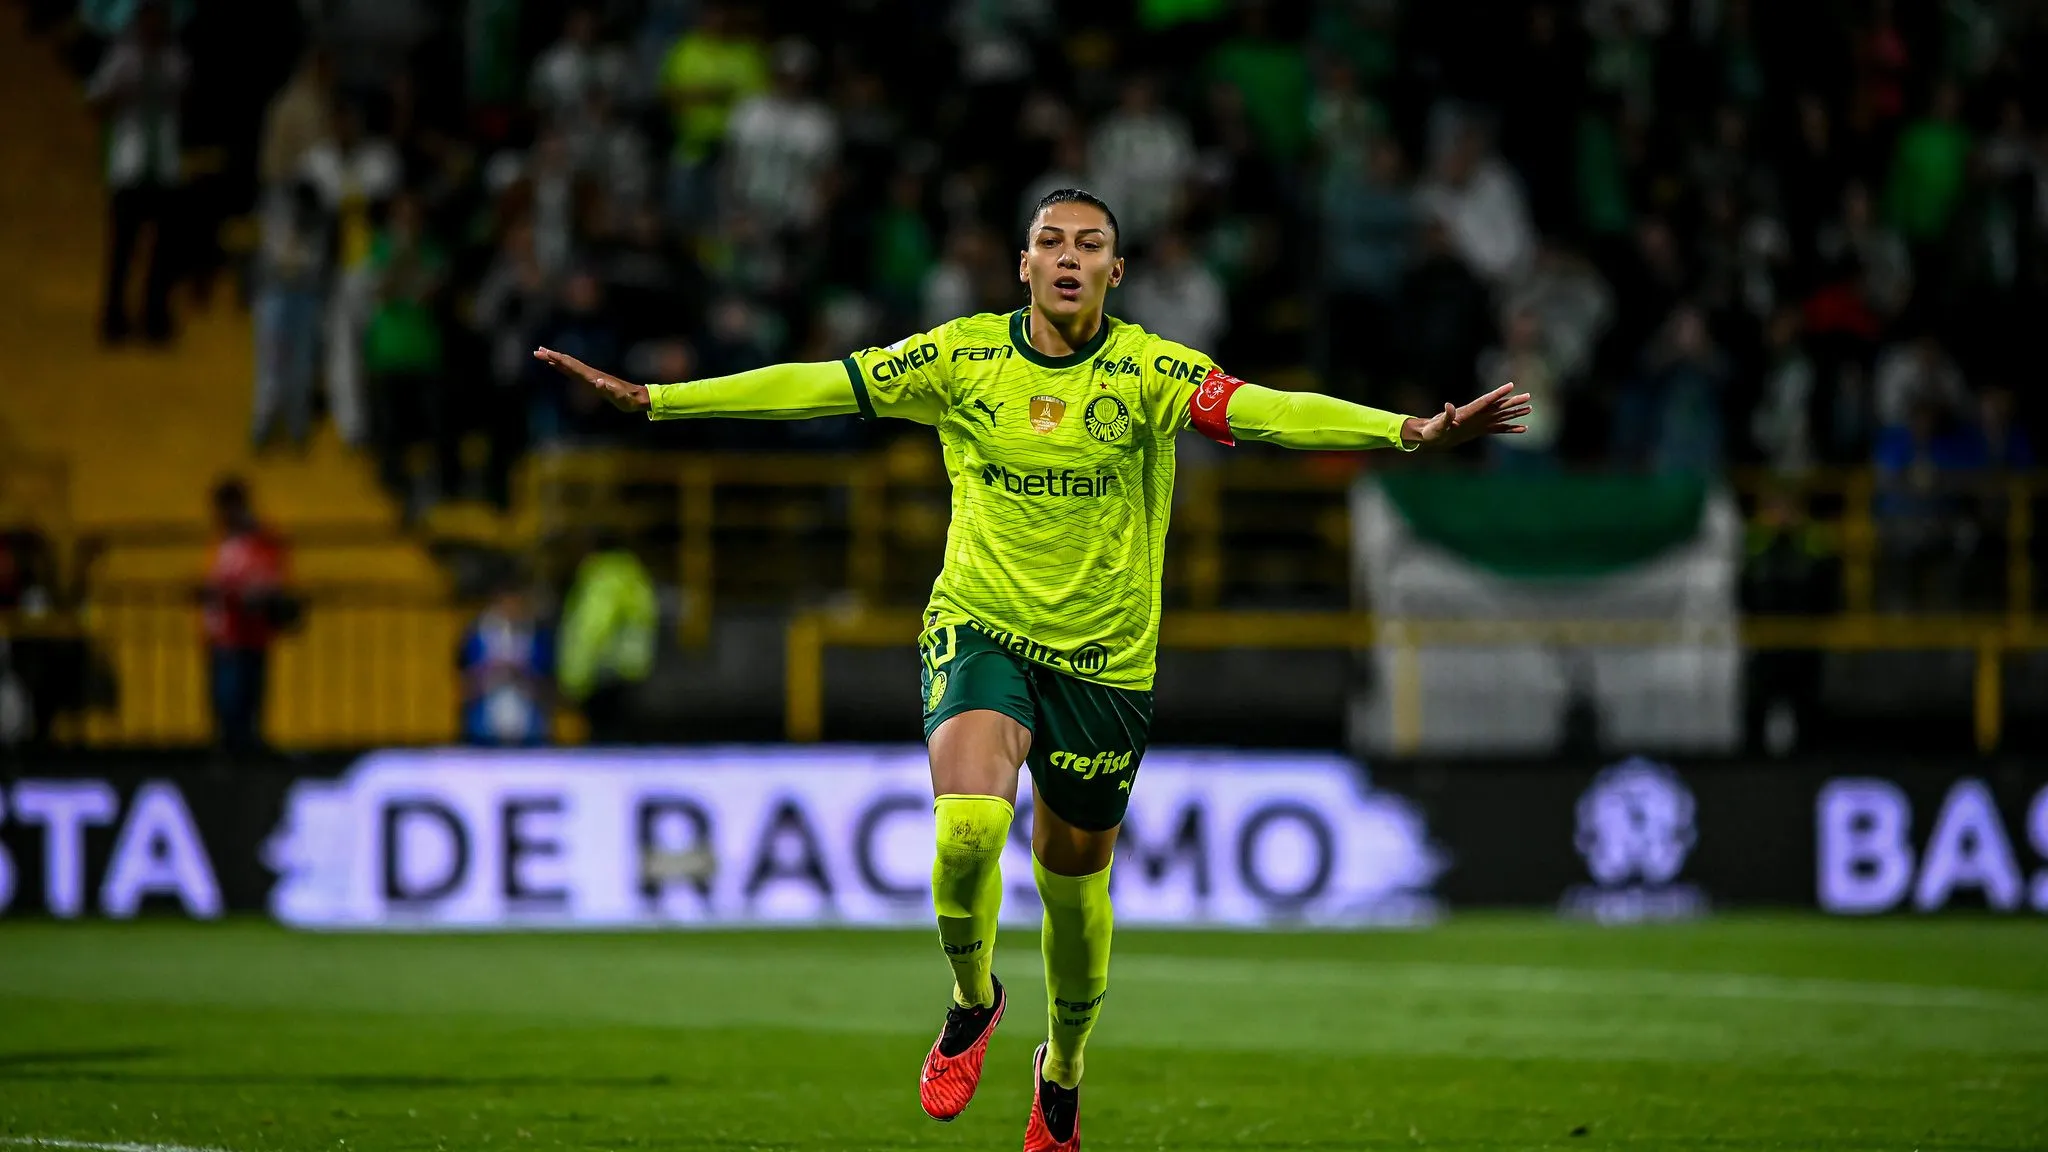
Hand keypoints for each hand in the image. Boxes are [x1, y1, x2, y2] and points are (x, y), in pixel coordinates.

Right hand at [532, 346, 649, 412]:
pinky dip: (564, 367)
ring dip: (556, 360)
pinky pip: (574, 372)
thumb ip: (609, 390)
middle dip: (552, 357)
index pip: (572, 366)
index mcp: (593, 377)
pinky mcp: (592, 381)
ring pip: (570, 366)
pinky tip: (558, 366)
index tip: (545, 354)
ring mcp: (591, 377)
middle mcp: (590, 374)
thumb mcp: (619, 397)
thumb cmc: (628, 399)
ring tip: (543, 354)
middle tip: (537, 351)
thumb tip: (599, 382)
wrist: (637, 398)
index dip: (558, 360)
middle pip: (568, 362)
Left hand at [1403, 383, 1531, 449]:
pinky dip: (1511, 428)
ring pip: (1501, 415)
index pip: (1486, 401)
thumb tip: (1448, 405)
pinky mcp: (1480, 430)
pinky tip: (1523, 429)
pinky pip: (1499, 429)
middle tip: (1528, 396)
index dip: (1497, 393)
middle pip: (1498, 406)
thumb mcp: (1438, 425)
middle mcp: (1476, 415)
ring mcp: (1480, 422)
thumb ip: (1445, 416)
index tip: (1510, 386)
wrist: (1431, 437)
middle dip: (1512, 401)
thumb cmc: (1433, 430)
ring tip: (1530, 409)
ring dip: (1515, 413)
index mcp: (1468, 412)